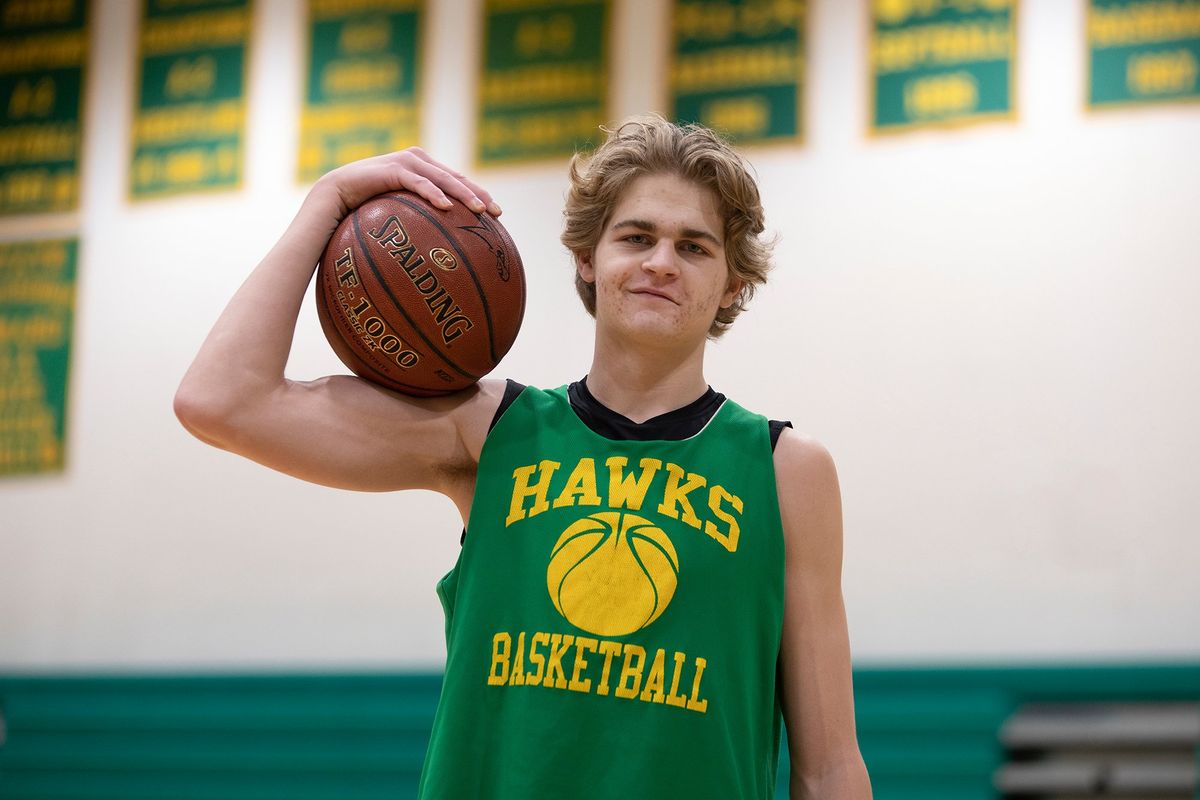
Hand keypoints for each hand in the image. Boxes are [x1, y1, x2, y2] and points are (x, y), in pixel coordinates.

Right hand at [309, 147, 501, 229]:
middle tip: (496, 213)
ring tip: (478, 209)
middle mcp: (417, 161)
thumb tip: (437, 253)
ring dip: (462, 193)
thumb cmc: (363, 211)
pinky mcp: (391, 169)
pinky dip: (433, 193)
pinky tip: (446, 207)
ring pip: (442, 178)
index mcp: (422, 169)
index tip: (497, 216)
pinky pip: (417, 183)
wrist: (333, 196)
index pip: (457, 182)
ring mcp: (405, 162)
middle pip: (456, 178)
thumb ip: (417, 223)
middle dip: (478, 195)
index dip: (478, 196)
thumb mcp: (396, 216)